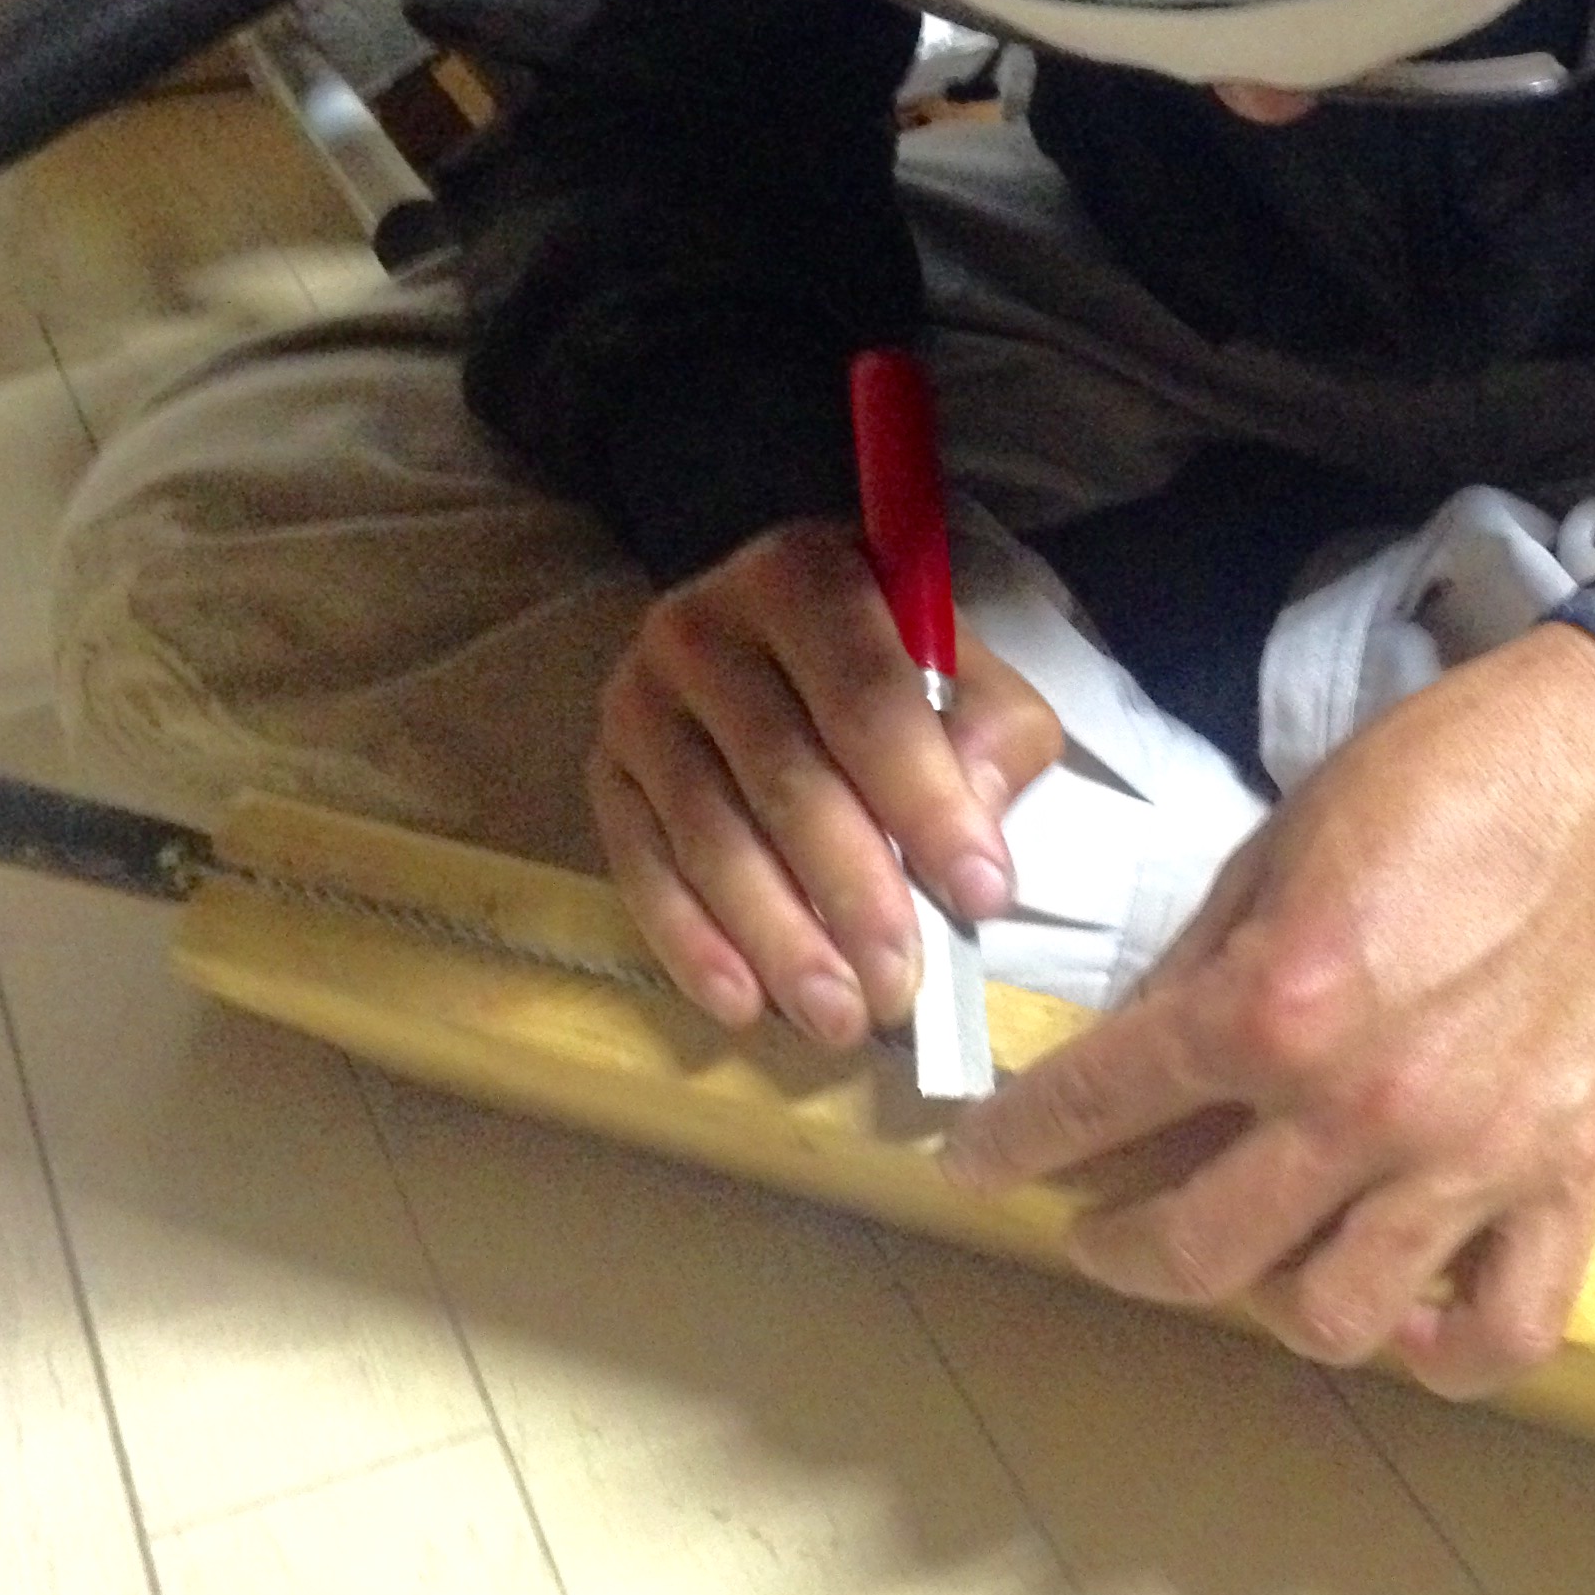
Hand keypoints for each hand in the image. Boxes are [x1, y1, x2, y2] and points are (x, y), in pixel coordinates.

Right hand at [589, 517, 1062, 1040]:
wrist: (772, 635)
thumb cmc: (887, 659)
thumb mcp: (965, 669)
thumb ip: (991, 737)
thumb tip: (977, 841)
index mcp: (805, 576)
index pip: (870, 698)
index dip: (927, 801)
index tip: (983, 894)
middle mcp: (702, 627)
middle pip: (785, 775)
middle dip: (851, 892)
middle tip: (901, 987)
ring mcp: (639, 700)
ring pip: (712, 834)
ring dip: (778, 938)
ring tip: (838, 1019)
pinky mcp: (603, 770)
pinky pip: (642, 867)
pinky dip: (692, 942)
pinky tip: (744, 1004)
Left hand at [945, 624, 1594, 1396]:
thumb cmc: (1432, 783)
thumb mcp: (1271, 852)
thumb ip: (1192, 975)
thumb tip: (1122, 1065)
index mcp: (1273, 1006)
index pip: (1095, 1106)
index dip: (1011, 1145)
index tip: (973, 1164)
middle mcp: (1360, 1106)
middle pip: (1195, 1249)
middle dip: (1113, 1245)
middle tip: (1097, 1224)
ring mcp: (1470, 1159)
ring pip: (1331, 1317)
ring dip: (1265, 1297)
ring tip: (1253, 1253)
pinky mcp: (1569, 1180)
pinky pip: (1504, 1331)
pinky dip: (1440, 1347)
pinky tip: (1399, 1309)